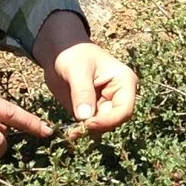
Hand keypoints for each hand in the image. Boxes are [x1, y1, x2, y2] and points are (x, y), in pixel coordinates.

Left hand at [34, 8, 136, 134]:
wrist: (60, 53)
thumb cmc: (73, 54)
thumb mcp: (77, 70)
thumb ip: (82, 92)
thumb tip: (84, 117)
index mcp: (124, 82)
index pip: (124, 110)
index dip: (108, 121)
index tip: (87, 123)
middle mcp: (120, 96)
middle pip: (115, 121)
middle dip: (96, 127)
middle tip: (76, 131)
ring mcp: (107, 105)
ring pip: (103, 126)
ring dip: (88, 131)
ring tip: (72, 132)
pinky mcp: (94, 111)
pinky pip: (91, 126)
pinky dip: (82, 130)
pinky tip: (71, 131)